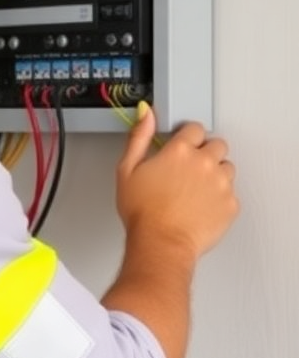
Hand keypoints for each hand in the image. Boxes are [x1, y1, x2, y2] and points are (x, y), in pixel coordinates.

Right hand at [116, 103, 238, 259]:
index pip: (194, 128)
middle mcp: (204, 162)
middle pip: (216, 144)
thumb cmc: (143, 212)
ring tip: (194, 189)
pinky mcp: (230, 203)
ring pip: (227, 167)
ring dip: (214, 173)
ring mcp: (221, 183)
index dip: (186, 136)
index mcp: (179, 151)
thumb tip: (146, 113)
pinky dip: (219, 197)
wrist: (161, 243)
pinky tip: (200, 205)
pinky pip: (230, 193)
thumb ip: (139, 136)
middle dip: (204, 153)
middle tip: (188, 170)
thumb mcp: (127, 170)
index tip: (181, 145)